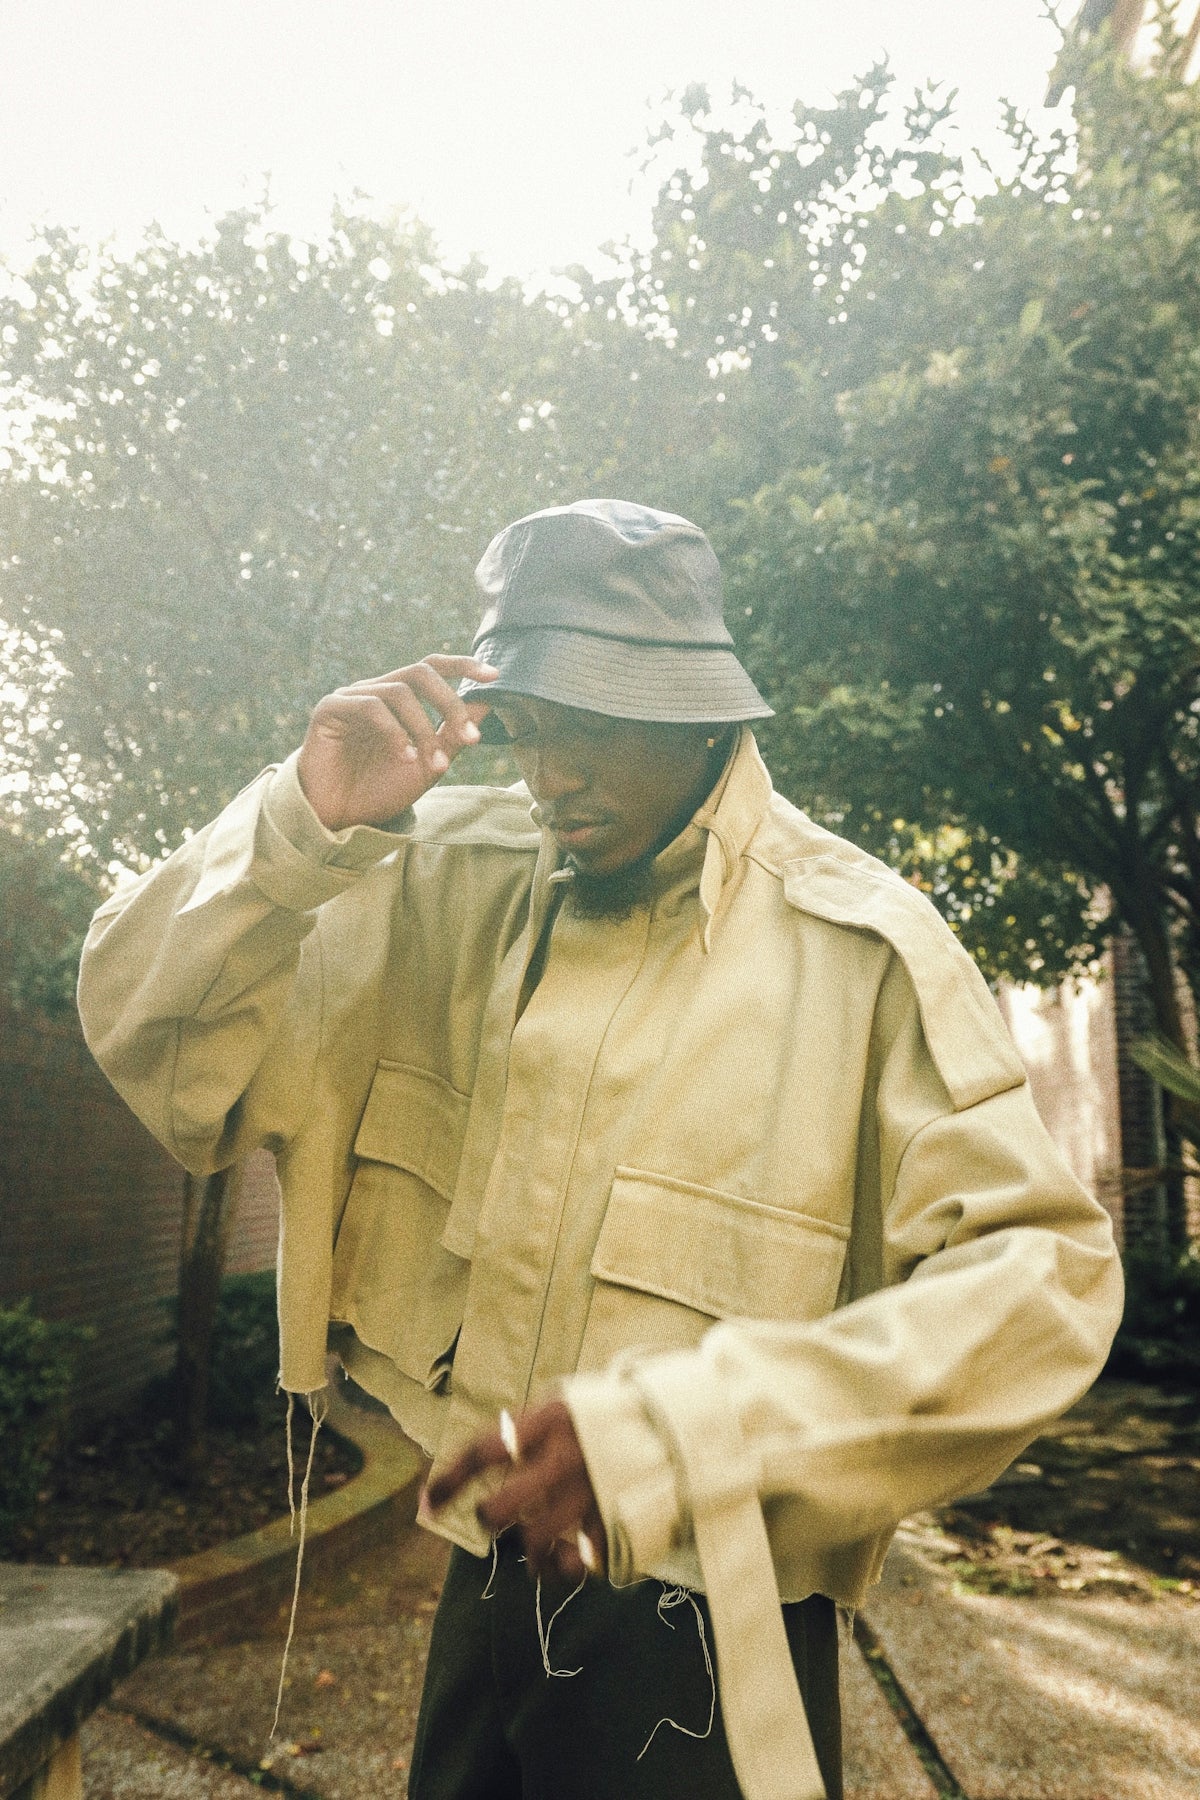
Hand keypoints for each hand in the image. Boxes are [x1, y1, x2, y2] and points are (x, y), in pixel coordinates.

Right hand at [296, 655, 497, 830]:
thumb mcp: (429, 764)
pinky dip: (395, 732)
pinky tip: (405, 757)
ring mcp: (351, 697)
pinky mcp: (329, 709)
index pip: (431, 668)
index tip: (494, 676)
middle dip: (451, 703)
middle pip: (420, 672)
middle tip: (471, 738)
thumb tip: (488, 703)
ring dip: (425, 729)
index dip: (462, 665)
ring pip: (399, 692)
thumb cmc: (380, 790)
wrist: (338, 819)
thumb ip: (454, 734)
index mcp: (398, 700)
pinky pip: (369, 706)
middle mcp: (375, 691)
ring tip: (435, 765)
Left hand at [423, 1398, 605, 1581]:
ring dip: (526, 1551)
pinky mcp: (614, 1524)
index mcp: (550, 1421)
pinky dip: (563, 1571)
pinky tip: (563, 1564)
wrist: (675, 1426)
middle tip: (494, 1519)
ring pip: (533, 1542)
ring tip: (532, 1551)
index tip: (430, 1501)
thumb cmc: (606, 1417)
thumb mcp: (566, 1404)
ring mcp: (590, 1494)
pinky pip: (575, 1565)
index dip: (451, 1478)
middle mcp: (565, 1458)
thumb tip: (476, 1460)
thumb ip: (527, 1429)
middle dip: (489, 1519)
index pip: (484, 1451)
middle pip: (501, 1508)